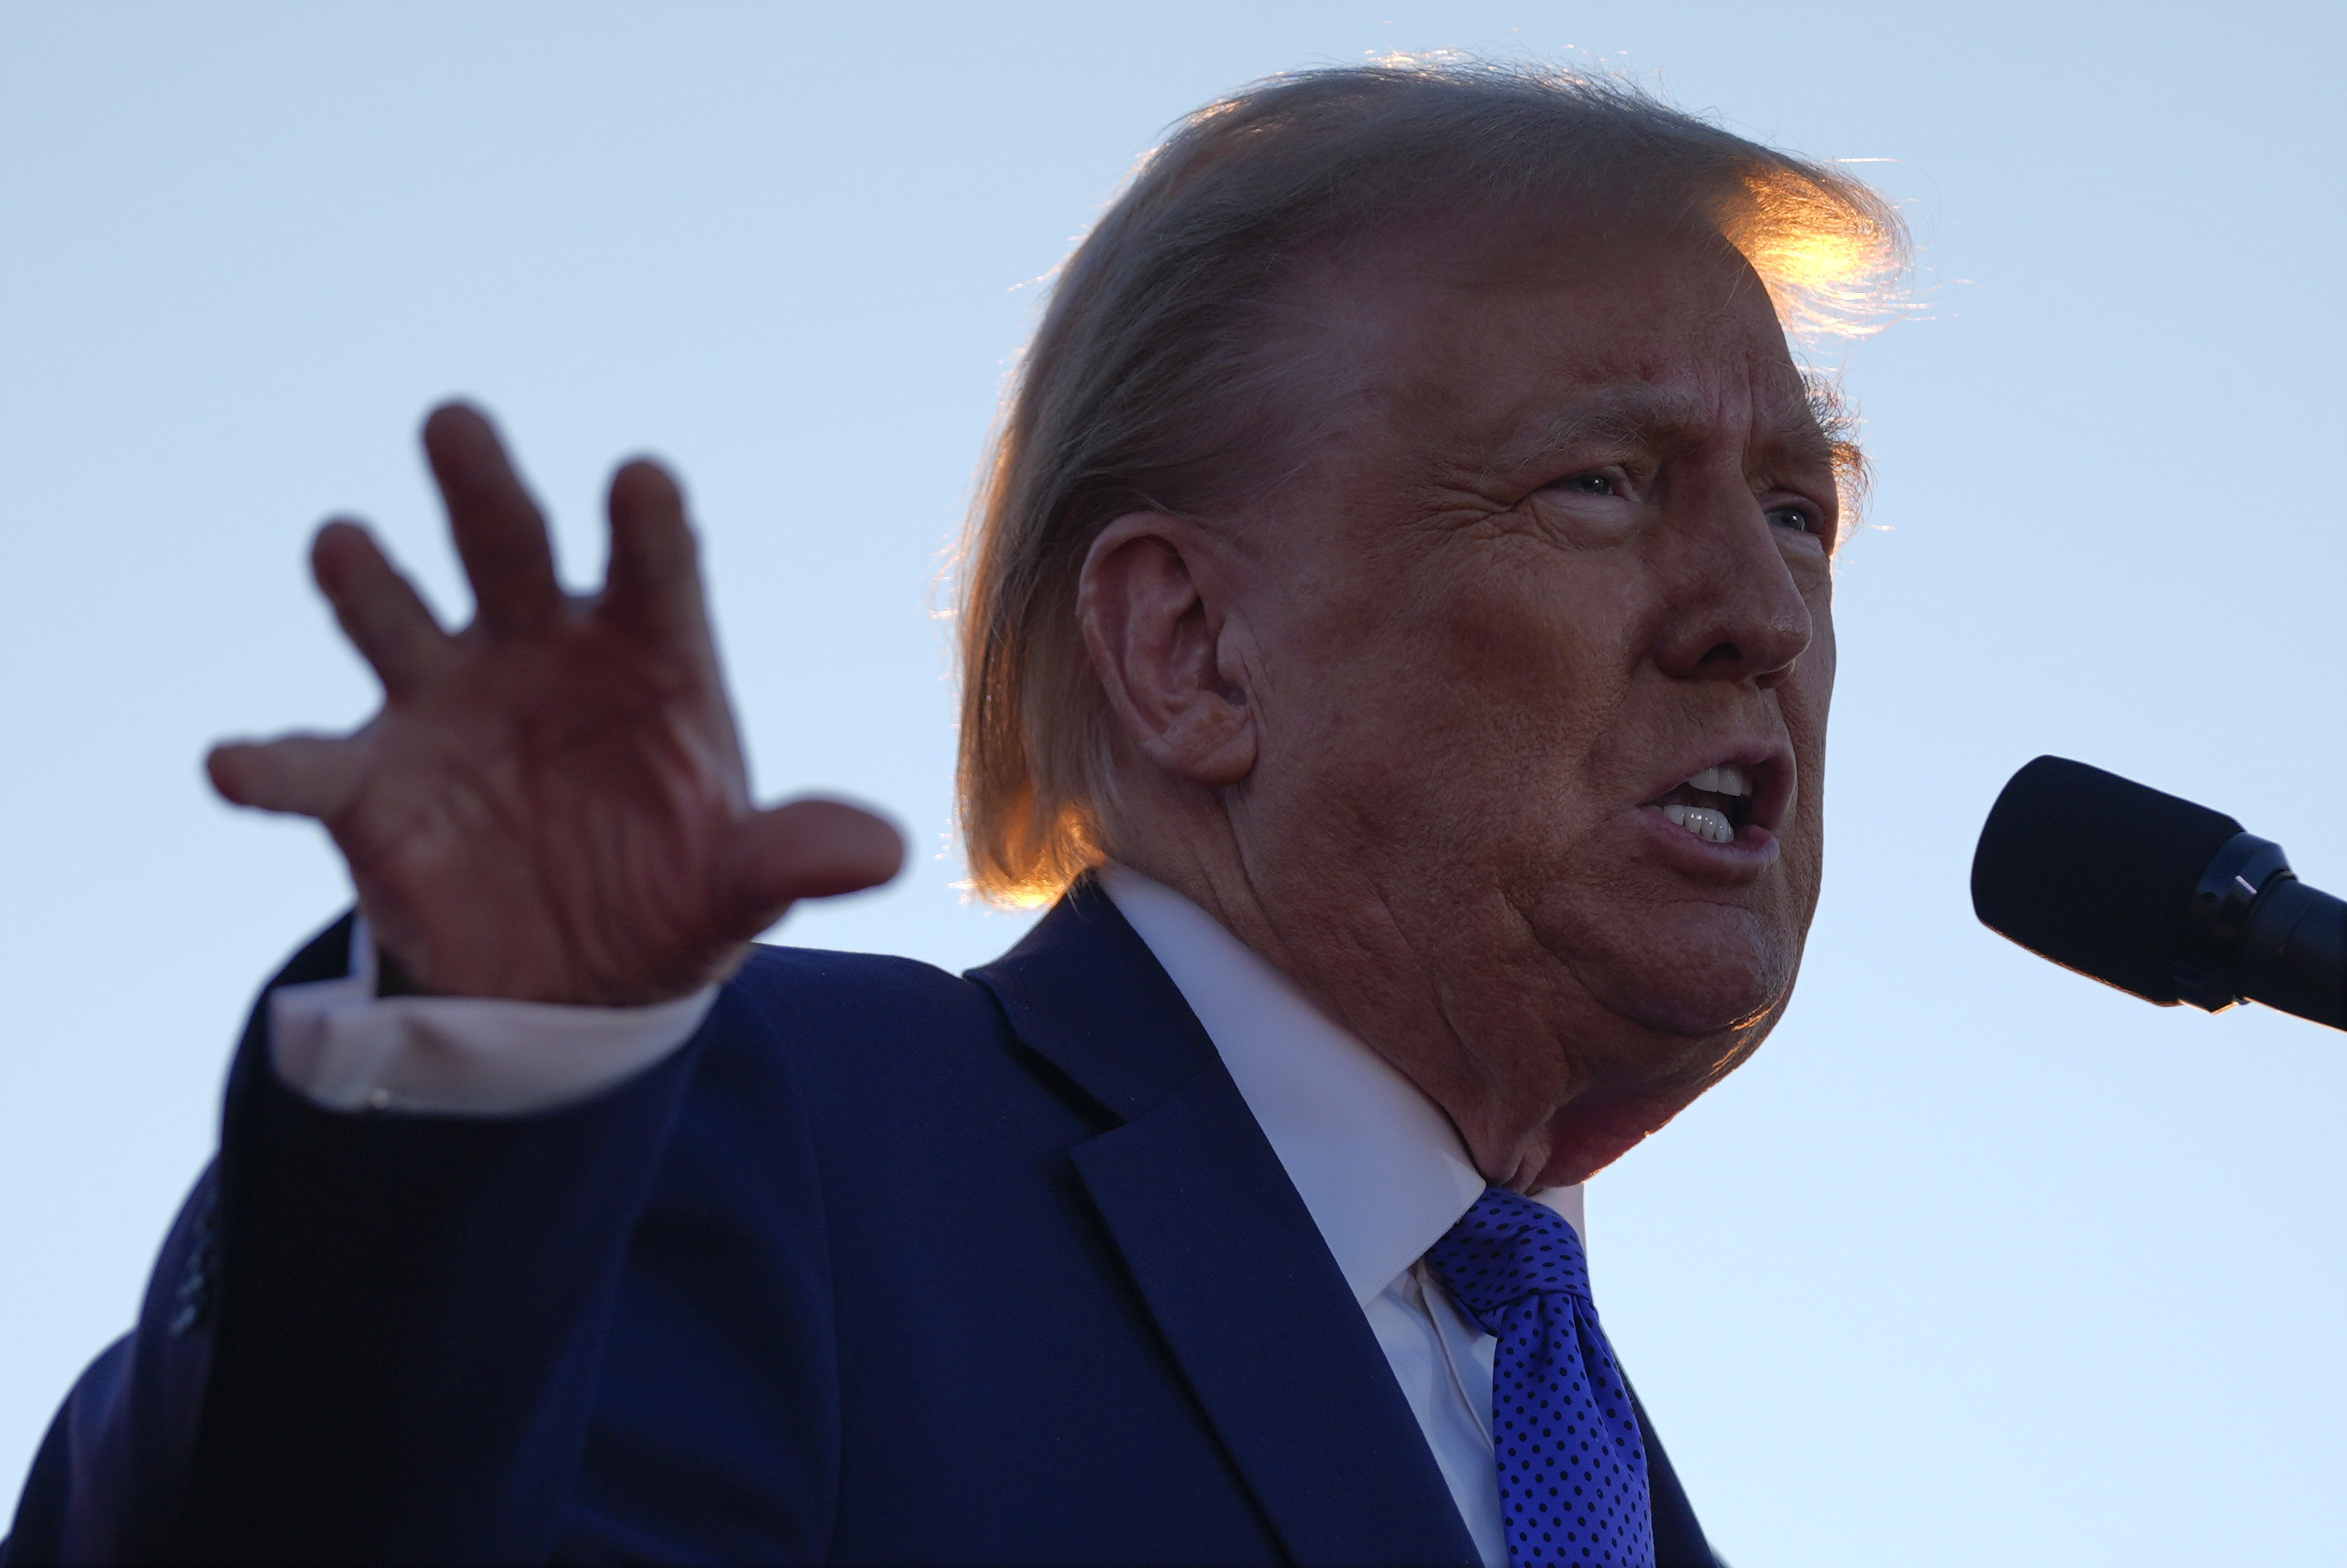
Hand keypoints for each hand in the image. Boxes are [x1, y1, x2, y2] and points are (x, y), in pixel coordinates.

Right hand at [207, 403, 904, 1004]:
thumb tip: (881, 853)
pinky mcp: (370, 786)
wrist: (575, 980)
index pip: (655, 571)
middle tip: (455, 422)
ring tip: (342, 542)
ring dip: (368, 582)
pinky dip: (268, 763)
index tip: (641, 479)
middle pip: (510, 550)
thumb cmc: (672, 892)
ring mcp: (446, 706)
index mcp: (649, 653)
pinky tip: (232, 763)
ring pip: (398, 619)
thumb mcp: (740, 886)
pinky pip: (309, 767)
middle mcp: (539, 651)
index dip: (647, 526)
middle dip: (483, 488)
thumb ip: (792, 857)